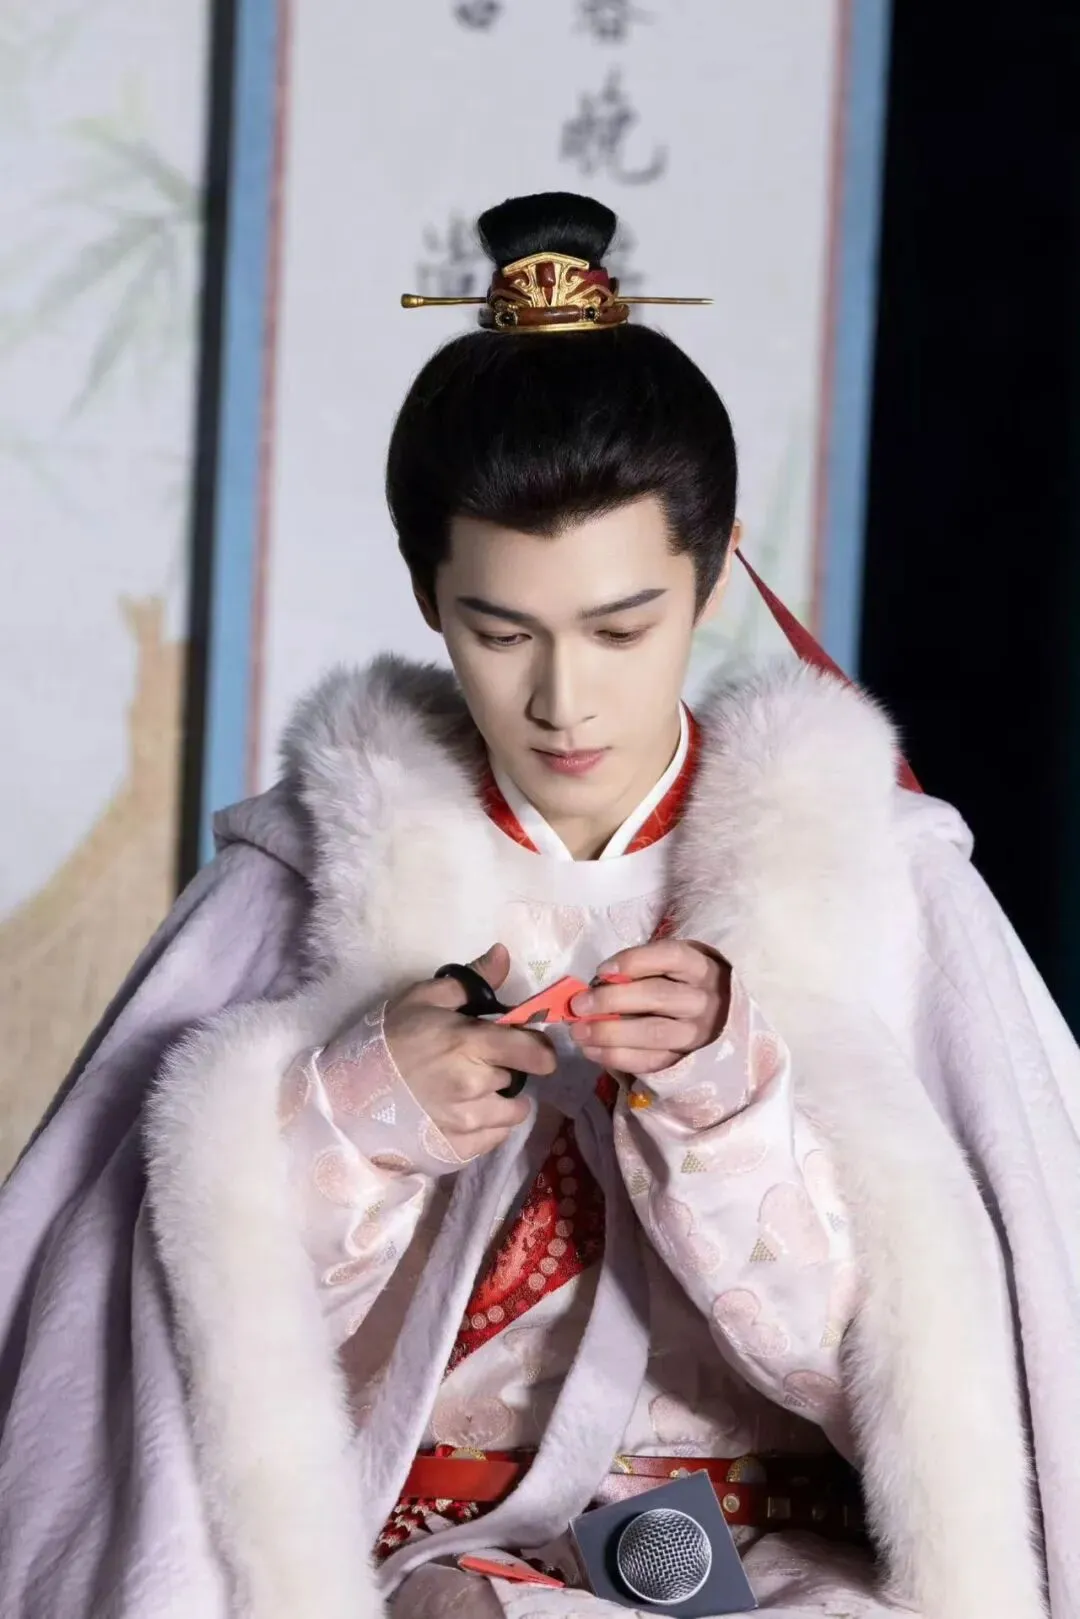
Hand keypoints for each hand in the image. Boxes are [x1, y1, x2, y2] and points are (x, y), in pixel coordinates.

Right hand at [383, 944, 554, 1158]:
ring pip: (512, 1111)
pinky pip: (495, 1137)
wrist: (346, 1095)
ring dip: (500, 1099)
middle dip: (506, 1068)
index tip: (529, 1045)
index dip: (538, 1047)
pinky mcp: (460, 1151)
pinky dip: (488, 1125)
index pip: (535, 1051)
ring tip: (471, 1090)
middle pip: (520, 1077)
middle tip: (478, 1062)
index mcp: (470, 1045)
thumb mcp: (422, 998)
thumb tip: (504, 955)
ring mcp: (468, 1124)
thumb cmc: (386, 1040)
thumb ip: (470, 981)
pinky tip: (463, 1113)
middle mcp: (476, 1087)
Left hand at [568, 939, 731, 1076]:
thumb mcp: (668, 964)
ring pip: (654, 1033)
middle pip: (658, 996)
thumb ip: (638, 969)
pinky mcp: (685, 1059)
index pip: (670, 957)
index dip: (633, 962)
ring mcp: (697, 1032)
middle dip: (612, 1000)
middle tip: (578, 1005)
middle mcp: (703, 999)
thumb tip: (593, 985)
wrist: (715, 1014)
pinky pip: (650, 1061)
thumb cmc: (679, 981)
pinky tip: (592, 1051)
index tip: (601, 971)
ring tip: (580, 1032)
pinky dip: (616, 1057)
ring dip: (610, 1033)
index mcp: (699, 966)